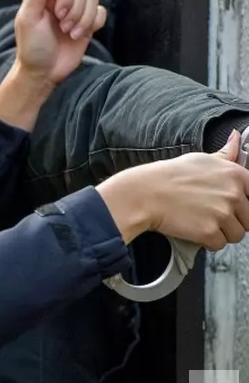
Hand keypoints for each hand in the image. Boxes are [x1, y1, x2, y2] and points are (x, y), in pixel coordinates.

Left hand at [14, 0, 106, 84]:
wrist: (44, 73)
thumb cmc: (32, 48)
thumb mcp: (28, 20)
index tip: (57, 14)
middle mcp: (60, 1)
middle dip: (75, 10)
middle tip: (63, 28)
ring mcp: (75, 12)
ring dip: (84, 19)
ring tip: (70, 34)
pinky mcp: (87, 24)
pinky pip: (100, 12)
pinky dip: (94, 23)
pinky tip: (80, 35)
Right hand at [97, 131, 248, 249]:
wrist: (144, 194)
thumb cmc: (168, 176)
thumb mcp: (200, 159)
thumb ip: (225, 153)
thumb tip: (236, 137)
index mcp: (235, 174)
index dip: (243, 203)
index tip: (230, 205)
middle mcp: (233, 194)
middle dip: (232, 220)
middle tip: (210, 214)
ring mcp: (222, 214)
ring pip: (237, 235)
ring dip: (221, 232)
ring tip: (201, 222)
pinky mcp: (209, 232)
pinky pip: (219, 244)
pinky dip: (207, 242)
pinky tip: (194, 230)